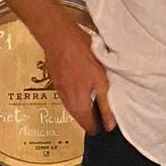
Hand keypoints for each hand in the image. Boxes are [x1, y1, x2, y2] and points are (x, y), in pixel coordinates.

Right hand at [43, 20, 116, 134]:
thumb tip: (110, 125)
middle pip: (77, 117)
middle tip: (98, 119)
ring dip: (80, 109)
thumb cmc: (83, 56)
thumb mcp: (101, 80)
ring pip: (70, 107)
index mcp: (78, 104)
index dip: (95, 128)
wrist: (58, 37)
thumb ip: (105, 103)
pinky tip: (80, 90)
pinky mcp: (55, 80)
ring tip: (91, 107)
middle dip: (88, 120)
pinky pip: (65, 96)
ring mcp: (58, 90)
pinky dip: (74, 98)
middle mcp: (66, 101)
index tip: (102, 128)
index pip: (86, 125)